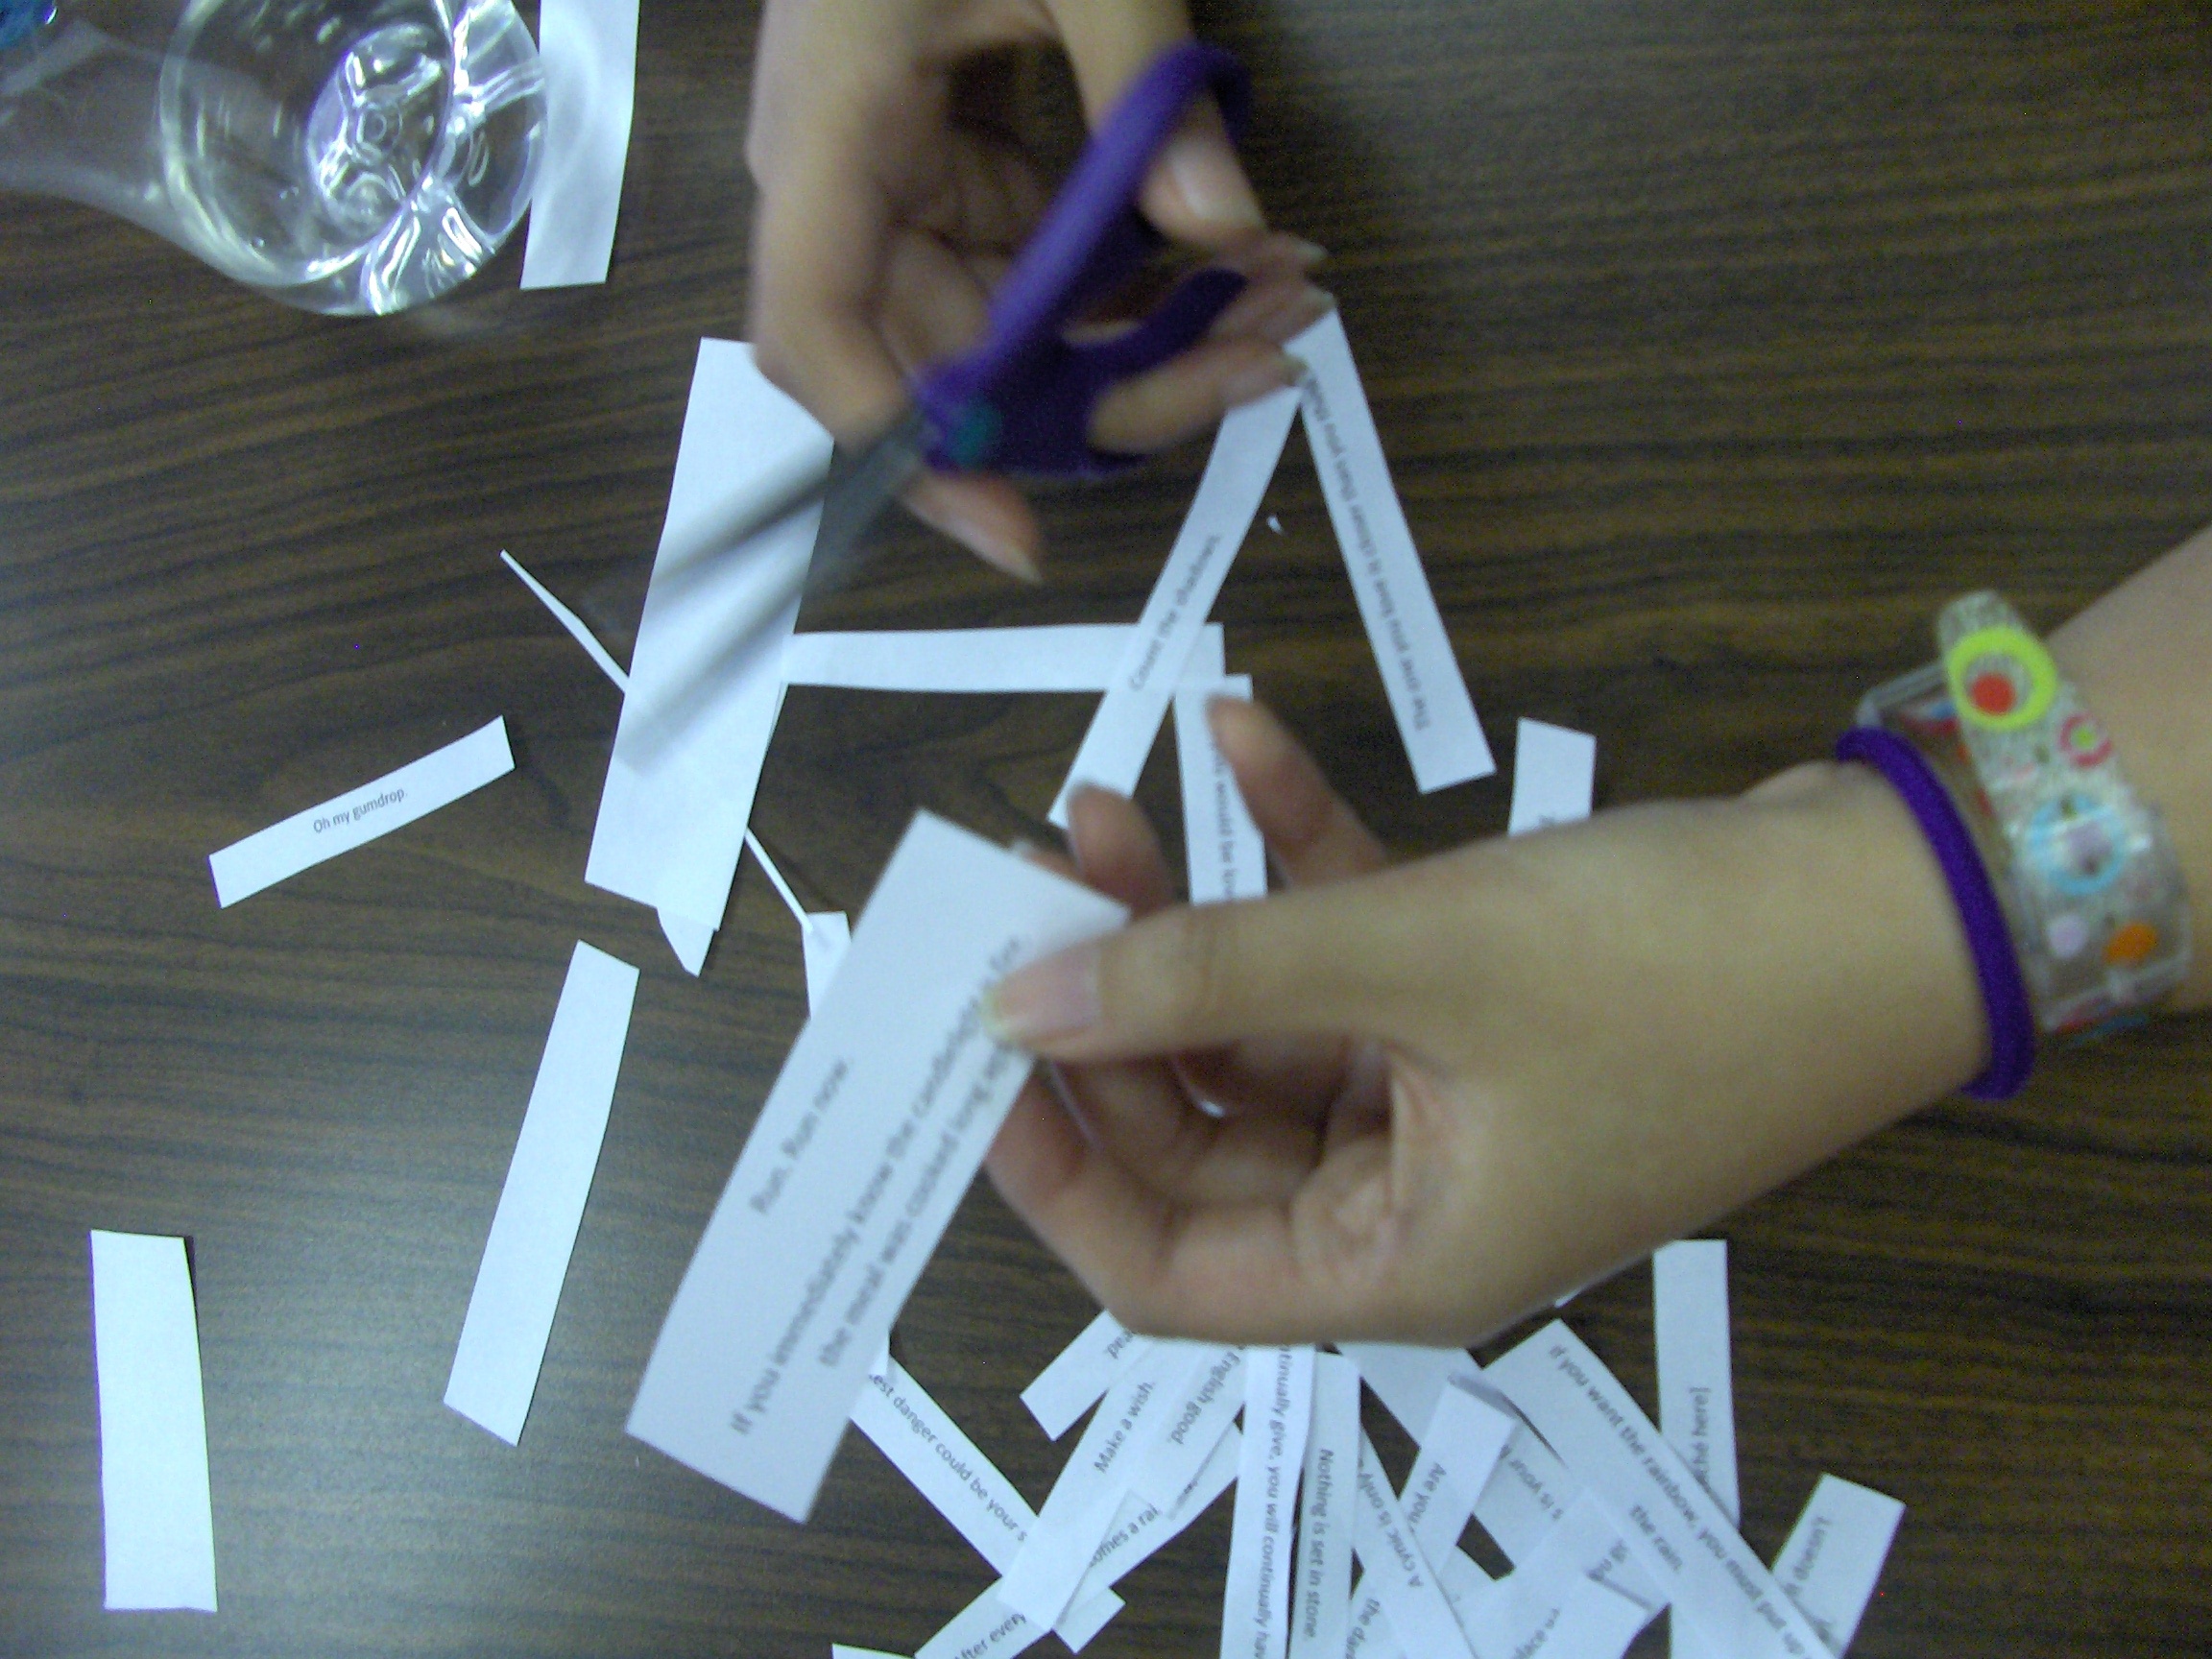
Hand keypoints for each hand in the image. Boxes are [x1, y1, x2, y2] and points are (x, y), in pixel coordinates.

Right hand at [745, 0, 1330, 579]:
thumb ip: (1141, 82)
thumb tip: (1224, 230)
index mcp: (826, 128)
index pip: (819, 338)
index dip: (905, 452)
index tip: (1017, 531)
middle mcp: (849, 176)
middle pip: (950, 354)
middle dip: (1109, 385)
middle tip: (1259, 363)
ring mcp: (906, 167)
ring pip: (1015, 318)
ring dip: (1150, 328)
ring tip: (1286, 300)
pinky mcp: (962, 152)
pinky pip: (1044, 254)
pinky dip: (1141, 263)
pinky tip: (1247, 251)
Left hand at [983, 699, 1987, 1345]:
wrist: (1901, 895)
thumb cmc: (1670, 967)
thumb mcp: (1416, 962)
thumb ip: (1204, 977)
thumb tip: (1016, 1010)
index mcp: (1391, 1259)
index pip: (1161, 1267)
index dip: (1053, 1170)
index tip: (971, 1049)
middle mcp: (1406, 1196)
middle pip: (1195, 1125)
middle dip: (1107, 1004)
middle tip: (1023, 888)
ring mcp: (1447, 1095)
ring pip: (1261, 1017)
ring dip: (1185, 911)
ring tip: (1100, 797)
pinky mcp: (1483, 999)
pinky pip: (1349, 940)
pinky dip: (1298, 848)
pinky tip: (1239, 729)